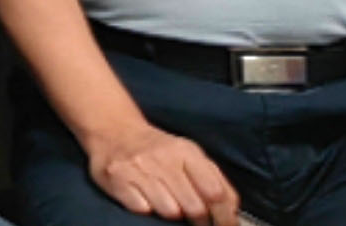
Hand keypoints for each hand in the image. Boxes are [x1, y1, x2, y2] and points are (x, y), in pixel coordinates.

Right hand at [80, 118, 239, 222]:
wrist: (113, 129)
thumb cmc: (158, 150)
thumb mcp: (190, 155)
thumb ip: (215, 180)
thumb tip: (232, 212)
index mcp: (186, 151)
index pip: (215, 192)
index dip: (224, 216)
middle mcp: (162, 157)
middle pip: (194, 207)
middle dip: (198, 219)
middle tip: (194, 218)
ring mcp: (138, 168)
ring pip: (170, 211)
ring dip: (172, 213)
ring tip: (167, 203)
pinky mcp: (117, 178)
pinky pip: (142, 209)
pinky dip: (146, 209)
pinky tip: (144, 198)